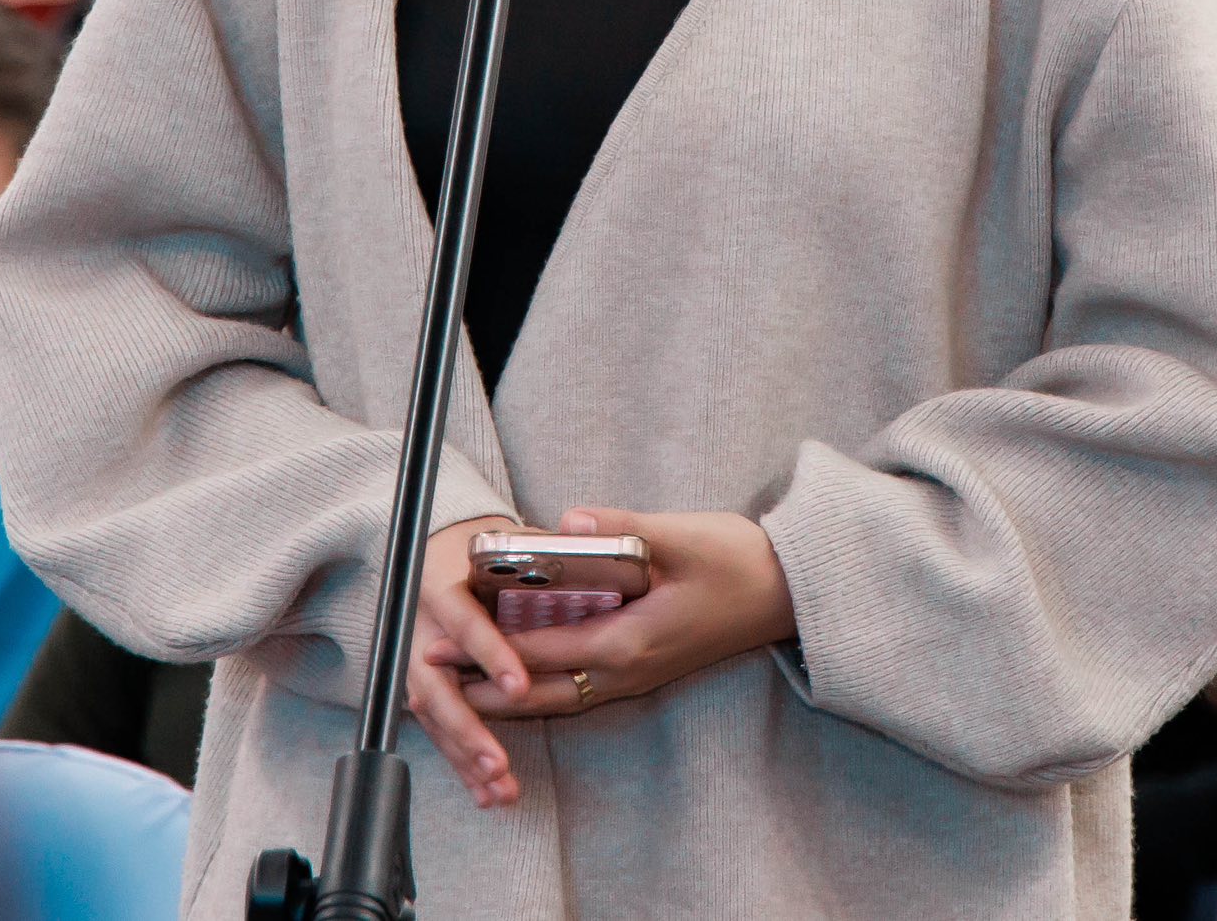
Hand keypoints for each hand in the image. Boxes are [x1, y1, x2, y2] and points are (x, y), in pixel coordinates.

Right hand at [405, 517, 529, 809]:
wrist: (438, 549)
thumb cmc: (482, 546)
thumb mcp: (504, 538)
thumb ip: (537, 546)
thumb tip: (578, 535)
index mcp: (444, 585)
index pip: (464, 621)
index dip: (490, 654)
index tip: (520, 686)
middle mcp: (422, 626)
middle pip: (433, 684)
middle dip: (466, 728)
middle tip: (499, 763)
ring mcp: (415, 658)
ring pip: (433, 714)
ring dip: (464, 755)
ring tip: (500, 786)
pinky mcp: (423, 683)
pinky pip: (437, 728)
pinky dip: (461, 761)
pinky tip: (487, 792)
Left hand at [431, 507, 795, 721]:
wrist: (786, 593)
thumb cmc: (736, 562)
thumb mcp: (680, 537)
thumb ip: (622, 529)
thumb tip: (568, 521)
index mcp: (628, 644)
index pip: (540, 655)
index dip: (486, 652)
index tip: (440, 642)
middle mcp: (626, 671)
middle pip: (540, 692)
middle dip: (482, 687)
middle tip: (430, 674)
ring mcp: (636, 674)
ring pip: (559, 695)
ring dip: (508, 692)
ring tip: (459, 681)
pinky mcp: (643, 665)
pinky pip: (580, 686)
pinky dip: (541, 684)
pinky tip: (520, 668)